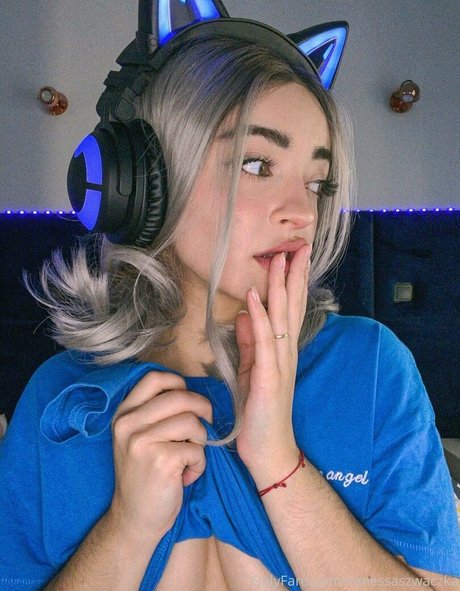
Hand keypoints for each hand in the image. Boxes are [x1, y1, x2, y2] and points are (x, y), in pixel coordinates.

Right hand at [108, 371, 212, 543]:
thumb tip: (194, 395)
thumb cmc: (145, 474)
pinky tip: (186, 476)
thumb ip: (157, 413)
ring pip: (191, 422)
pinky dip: (199, 464)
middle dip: (201, 410)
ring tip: (189, 458)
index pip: (154, 378)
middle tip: (202, 430)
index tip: (187, 403)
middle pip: (180, 397)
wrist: (134, 519)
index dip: (179, 384)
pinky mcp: (160, 461)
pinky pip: (196, 449)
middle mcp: (128, 424)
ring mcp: (142, 442)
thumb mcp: (139, 437)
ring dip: (200, 441)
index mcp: (124, 413)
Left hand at [235, 244, 310, 479]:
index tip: (292, 255)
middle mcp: (285, 352)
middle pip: (292, 306)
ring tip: (278, 259)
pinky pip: (264, 341)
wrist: (268, 448)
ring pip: (281, 317)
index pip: (290, 309)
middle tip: (298, 246)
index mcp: (282, 349)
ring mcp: (279, 363)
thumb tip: (245, 313)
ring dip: (279, 287)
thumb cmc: (260, 410)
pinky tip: (254, 298)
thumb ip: (249, 342)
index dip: (291, 281)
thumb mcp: (251, 369)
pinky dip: (260, 317)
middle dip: (293, 275)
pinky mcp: (268, 376)